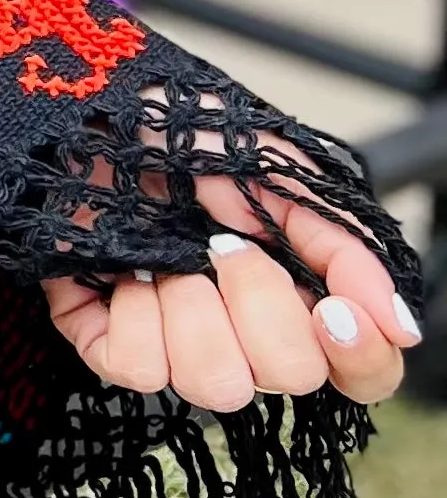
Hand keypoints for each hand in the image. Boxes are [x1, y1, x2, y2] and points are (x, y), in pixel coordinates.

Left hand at [43, 170, 420, 408]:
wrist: (97, 112)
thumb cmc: (187, 139)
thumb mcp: (279, 174)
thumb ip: (343, 247)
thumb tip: (400, 326)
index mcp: (300, 300)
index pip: (361, 372)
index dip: (359, 355)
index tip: (332, 308)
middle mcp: (245, 336)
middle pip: (288, 378)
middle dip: (258, 303)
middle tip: (223, 245)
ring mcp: (179, 346)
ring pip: (214, 385)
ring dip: (191, 305)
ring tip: (168, 252)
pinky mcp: (110, 344)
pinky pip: (136, 369)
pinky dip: (134, 312)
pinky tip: (128, 270)